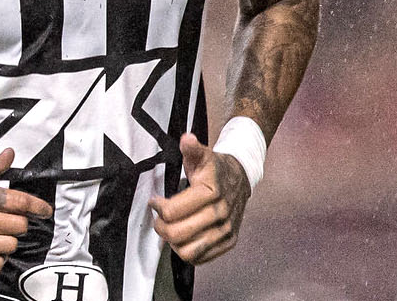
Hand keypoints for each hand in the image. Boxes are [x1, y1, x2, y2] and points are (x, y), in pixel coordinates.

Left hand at [148, 133, 249, 264]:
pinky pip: (201, 258)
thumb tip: (187, 139)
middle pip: (178, 234)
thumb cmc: (215, 168)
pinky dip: (187, 251)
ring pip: (188, 251)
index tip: (155, 201)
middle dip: (161, 227)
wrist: (241, 178)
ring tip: (170, 228)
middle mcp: (221, 213)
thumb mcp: (202, 155)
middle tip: (158, 219)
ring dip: (173, 242)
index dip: (158, 207)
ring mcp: (226, 230)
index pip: (172, 212)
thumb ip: (192, 148)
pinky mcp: (228, 242)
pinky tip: (183, 237)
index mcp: (211, 191)